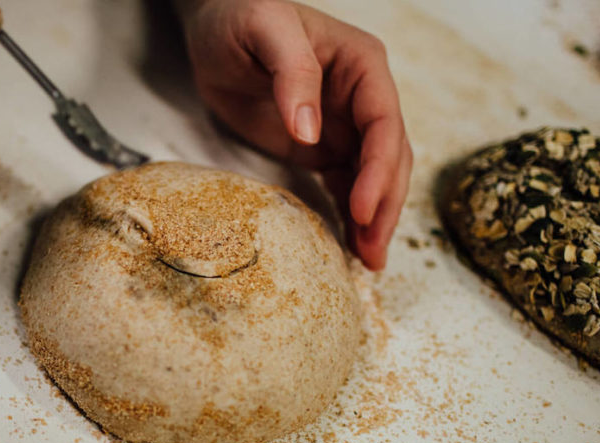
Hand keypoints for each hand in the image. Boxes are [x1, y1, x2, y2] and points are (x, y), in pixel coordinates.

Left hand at [176, 0, 411, 269]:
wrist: (211, 25)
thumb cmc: (239, 14)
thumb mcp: (264, 29)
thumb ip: (291, 73)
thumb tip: (311, 130)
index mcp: (361, 65)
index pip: (383, 123)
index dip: (379, 169)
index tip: (362, 208)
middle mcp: (362, 96)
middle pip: (388, 157)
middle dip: (383, 205)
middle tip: (371, 251)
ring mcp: (343, 124)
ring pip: (373, 177)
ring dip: (373, 217)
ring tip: (367, 260)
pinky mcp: (320, 146)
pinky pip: (345, 183)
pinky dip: (350, 213)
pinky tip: (350, 244)